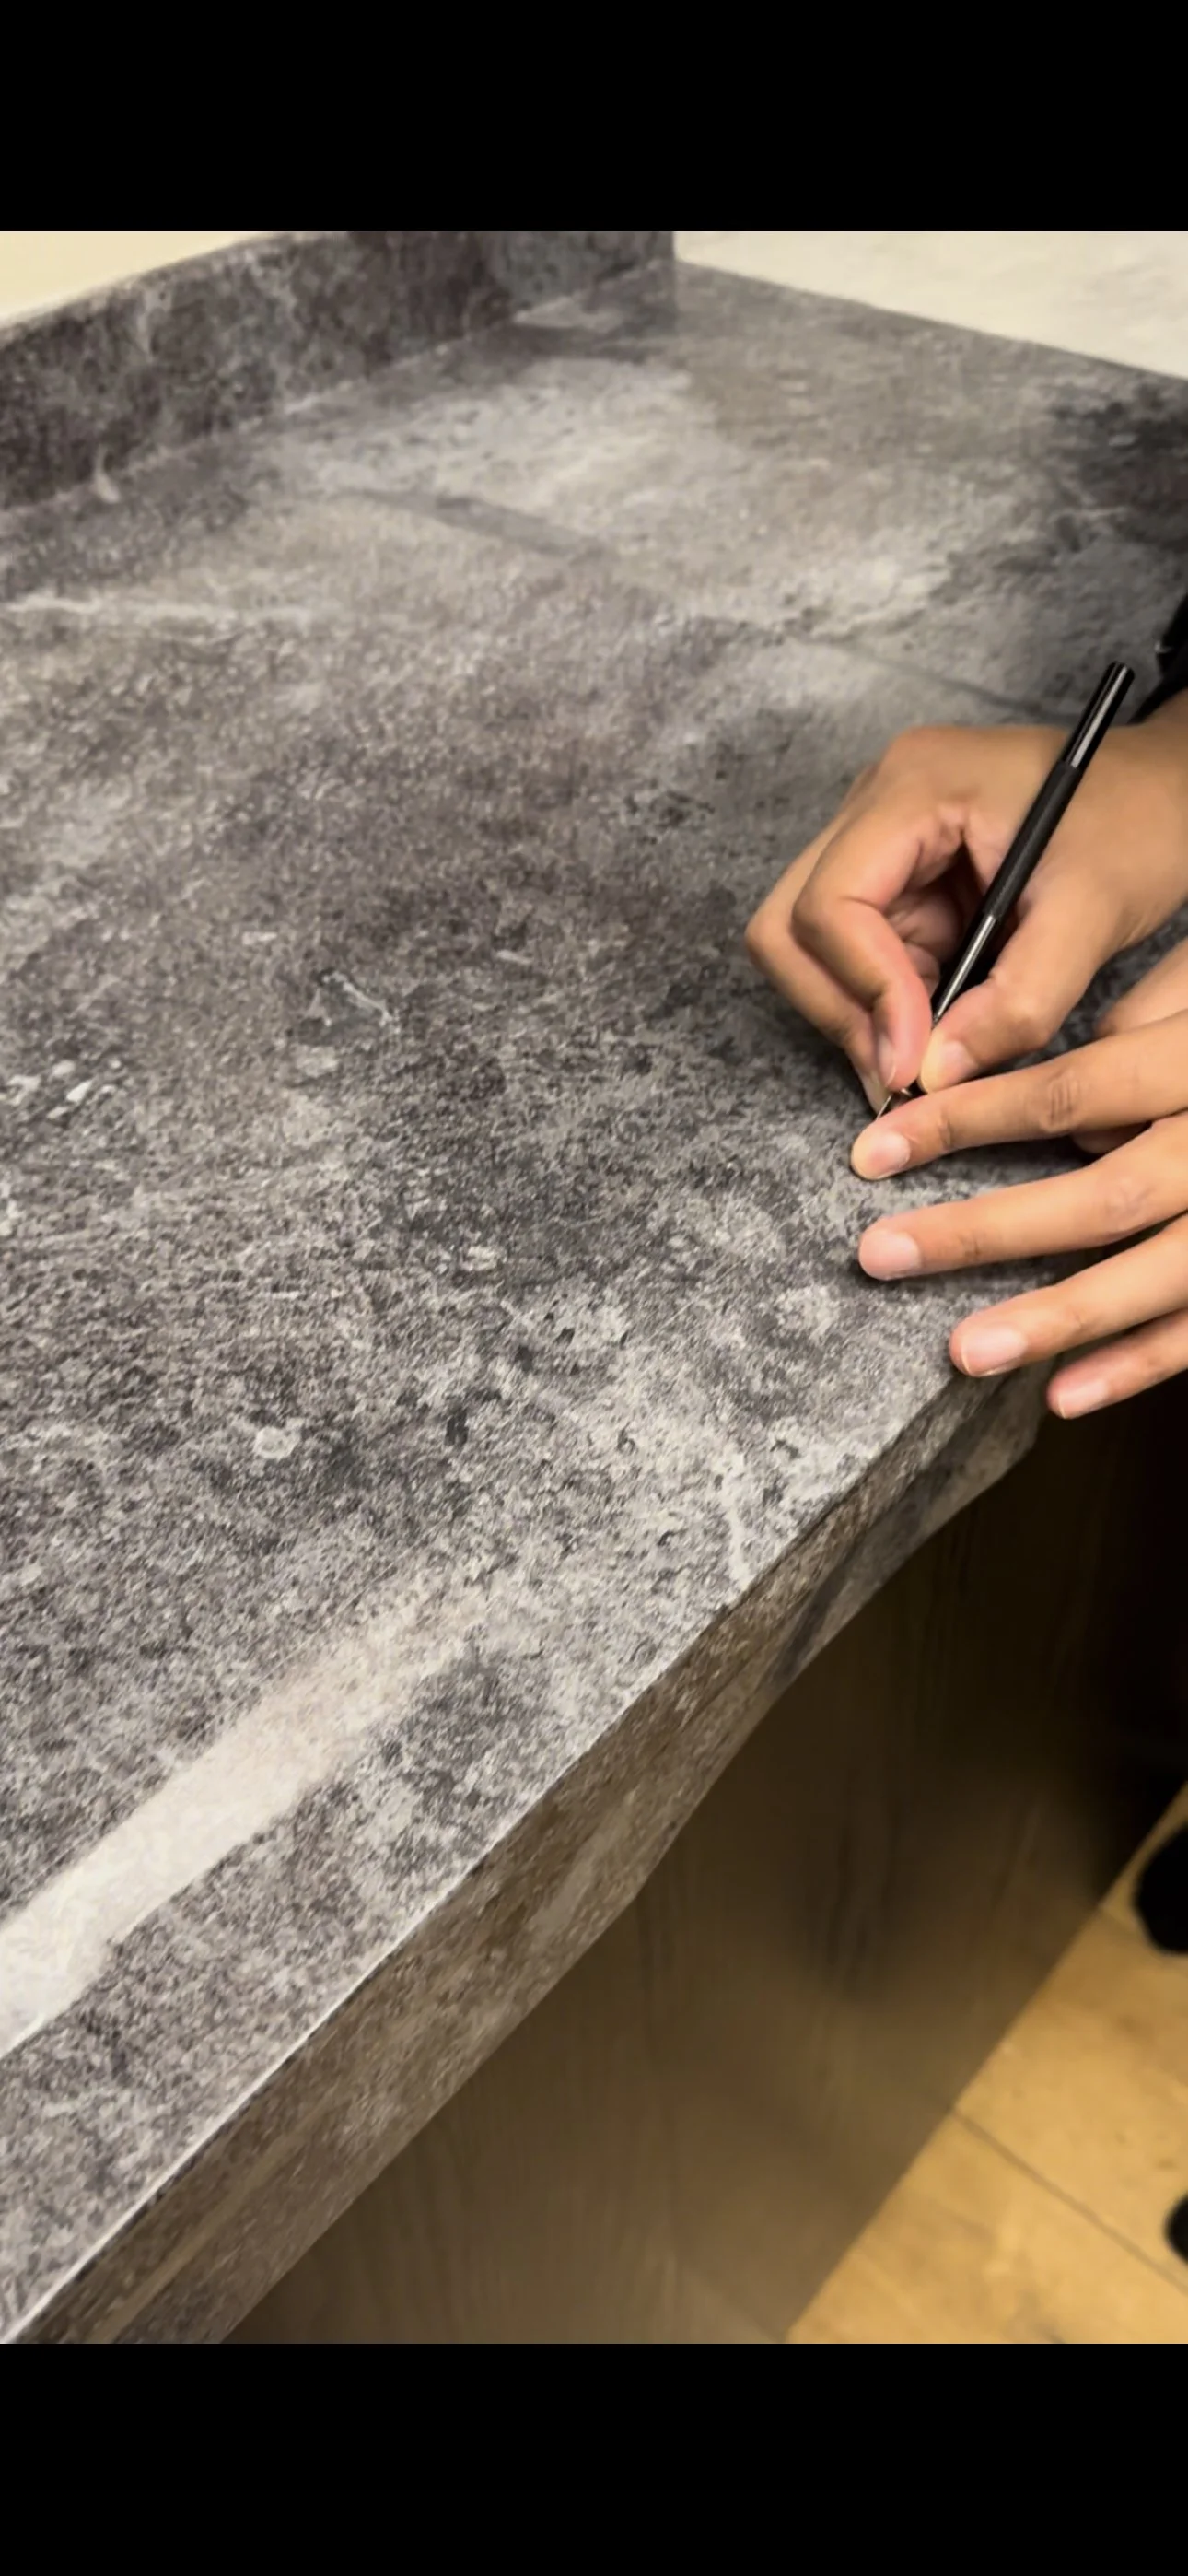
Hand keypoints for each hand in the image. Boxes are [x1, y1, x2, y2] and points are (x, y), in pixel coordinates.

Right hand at [745, 703, 1187, 1108]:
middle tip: (906, 1071)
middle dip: (842, 1009)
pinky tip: (948, 1018)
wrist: (1169, 789)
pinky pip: (858, 959)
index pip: (829, 906)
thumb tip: (937, 1076)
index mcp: (914, 786)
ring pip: (812, 953)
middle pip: (790, 928)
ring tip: (938, 1045)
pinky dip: (892, 1004)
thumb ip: (1019, 1001)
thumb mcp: (1094, 913)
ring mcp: (879, 842)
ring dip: (866, 1012)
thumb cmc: (1141, 821)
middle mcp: (876, 806)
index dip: (863, 993)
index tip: (914, 1062)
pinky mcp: (897, 880)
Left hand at [849, 941, 1187, 1416]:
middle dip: (986, 1228)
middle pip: (1107, 1191)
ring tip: (961, 1350)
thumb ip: (1139, 1023)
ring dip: (1057, 1317)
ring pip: (1159, 1271)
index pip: (1076, 1086)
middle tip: (881, 1253)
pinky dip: (1139, 1365)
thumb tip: (1016, 1059)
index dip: (968, 1116)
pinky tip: (1061, 1396)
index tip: (872, 1147)